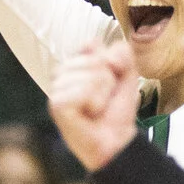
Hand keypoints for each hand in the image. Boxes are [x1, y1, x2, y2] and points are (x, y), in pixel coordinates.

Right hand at [47, 43, 141, 170]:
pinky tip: (89, 114)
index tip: (109, 82)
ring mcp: (56, 89)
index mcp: (74, 64)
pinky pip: (83, 91)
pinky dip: (94, 103)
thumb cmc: (116, 110)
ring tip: (97, 108)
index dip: (110, 63)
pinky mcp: (56, 104)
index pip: (91, 44)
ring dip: (103, 94)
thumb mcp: (127, 75)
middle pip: (96, 60)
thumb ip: (122, 53)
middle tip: (103, 99)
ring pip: (91, 76)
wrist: (116, 139)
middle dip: (108, 81)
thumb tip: (106, 56)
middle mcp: (61, 74)